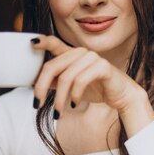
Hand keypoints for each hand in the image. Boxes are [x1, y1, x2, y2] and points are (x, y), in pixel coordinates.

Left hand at [31, 36, 153, 135]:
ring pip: (66, 77)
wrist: (122, 96)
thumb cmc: (98, 89)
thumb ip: (57, 82)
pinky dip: (75, 95)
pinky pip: (81, 80)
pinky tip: (74, 105)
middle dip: (41, 87)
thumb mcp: (72, 87)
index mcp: (73, 54)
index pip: (55, 43)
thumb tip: (37, 85)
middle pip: (53, 66)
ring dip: (59, 99)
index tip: (31, 43)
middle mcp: (81, 53)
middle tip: (37, 103)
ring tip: (58, 113)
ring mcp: (92, 58)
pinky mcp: (102, 67)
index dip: (43, 41)